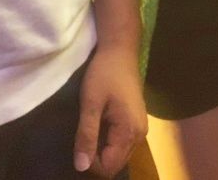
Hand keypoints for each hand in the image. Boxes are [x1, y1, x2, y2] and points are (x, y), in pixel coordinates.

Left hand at [74, 45, 147, 177]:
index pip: (109, 167)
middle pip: (116, 164)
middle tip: (80, 139)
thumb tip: (81, 167)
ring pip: (119, 154)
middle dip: (96, 158)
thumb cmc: (104, 74)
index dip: (90, 163)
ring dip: (102, 150)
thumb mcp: (90, 104)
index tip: (77, 145)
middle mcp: (139, 135)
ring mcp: (140, 128)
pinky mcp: (136, 121)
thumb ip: (87, 135)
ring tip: (87, 132)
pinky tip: (97, 125)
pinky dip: (108, 141)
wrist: (120, 51)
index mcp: (129, 132)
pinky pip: (122, 143)